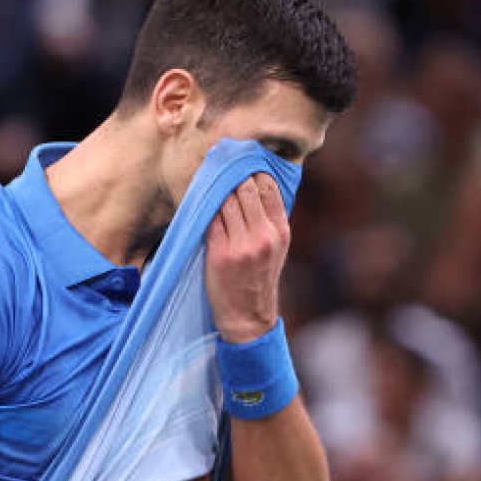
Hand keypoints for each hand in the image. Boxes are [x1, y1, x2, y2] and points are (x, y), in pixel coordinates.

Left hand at [205, 173, 289, 343]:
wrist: (247, 317)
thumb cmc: (259, 279)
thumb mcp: (277, 249)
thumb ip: (270, 220)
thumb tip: (256, 184)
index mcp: (280, 232)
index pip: (268, 187)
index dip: (253, 172)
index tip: (241, 164)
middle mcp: (263, 236)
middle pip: (245, 188)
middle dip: (232, 175)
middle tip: (219, 165)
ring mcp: (241, 245)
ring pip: (225, 200)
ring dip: (216, 188)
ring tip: (208, 179)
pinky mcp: (220, 253)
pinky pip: (210, 219)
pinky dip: (205, 207)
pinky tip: (200, 200)